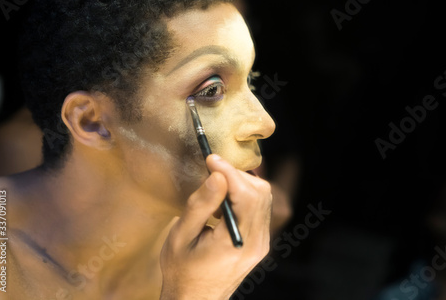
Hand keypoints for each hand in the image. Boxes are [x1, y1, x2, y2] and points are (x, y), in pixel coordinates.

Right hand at [159, 154, 271, 299]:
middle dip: (236, 175)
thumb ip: (200, 205)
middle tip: (210, 173)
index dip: (230, 171)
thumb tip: (217, 175)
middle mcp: (257, 243)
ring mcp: (262, 243)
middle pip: (260, 193)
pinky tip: (223, 204)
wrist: (195, 299)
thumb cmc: (182, 270)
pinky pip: (260, 207)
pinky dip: (244, 195)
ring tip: (215, 193)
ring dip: (241, 184)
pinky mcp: (261, 242)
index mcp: (236, 243)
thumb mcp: (181, 236)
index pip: (246, 195)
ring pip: (264, 197)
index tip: (210, 159)